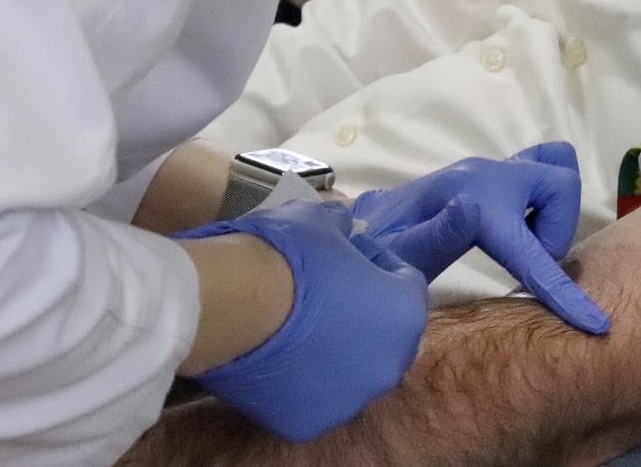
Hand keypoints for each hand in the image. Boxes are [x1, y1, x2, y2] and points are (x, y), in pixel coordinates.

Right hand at [179, 199, 427, 440]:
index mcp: (405, 313)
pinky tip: (276, 355)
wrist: (234, 300)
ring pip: (349, 373)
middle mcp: (389, 364)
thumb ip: (344, 226)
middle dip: (360, 314)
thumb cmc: (289, 254)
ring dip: (332, 352)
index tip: (347, 254)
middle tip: (322, 293)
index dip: (375, 263)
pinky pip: (310, 398)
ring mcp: (349, 400)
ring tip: (294, 326)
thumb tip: (342, 225)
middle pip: (382, 334)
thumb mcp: (324, 219)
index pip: (402, 283)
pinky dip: (299, 381)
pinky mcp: (309, 422)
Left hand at [351, 142, 609, 334]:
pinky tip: (519, 227)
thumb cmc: (377, 250)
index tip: (595, 325)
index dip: (562, 294)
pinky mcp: (493, 170)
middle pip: (561, 184)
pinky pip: (544, 165)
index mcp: (471, 204)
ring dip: (552, 211)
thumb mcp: (396, 257)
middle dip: (556, 230)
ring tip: (521, 244)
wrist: (359, 226)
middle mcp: (487, 175)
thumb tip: (470, 212)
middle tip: (524, 263)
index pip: (529, 254)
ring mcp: (491, 168)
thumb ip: (434, 237)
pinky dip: (544, 197)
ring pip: (557, 169)